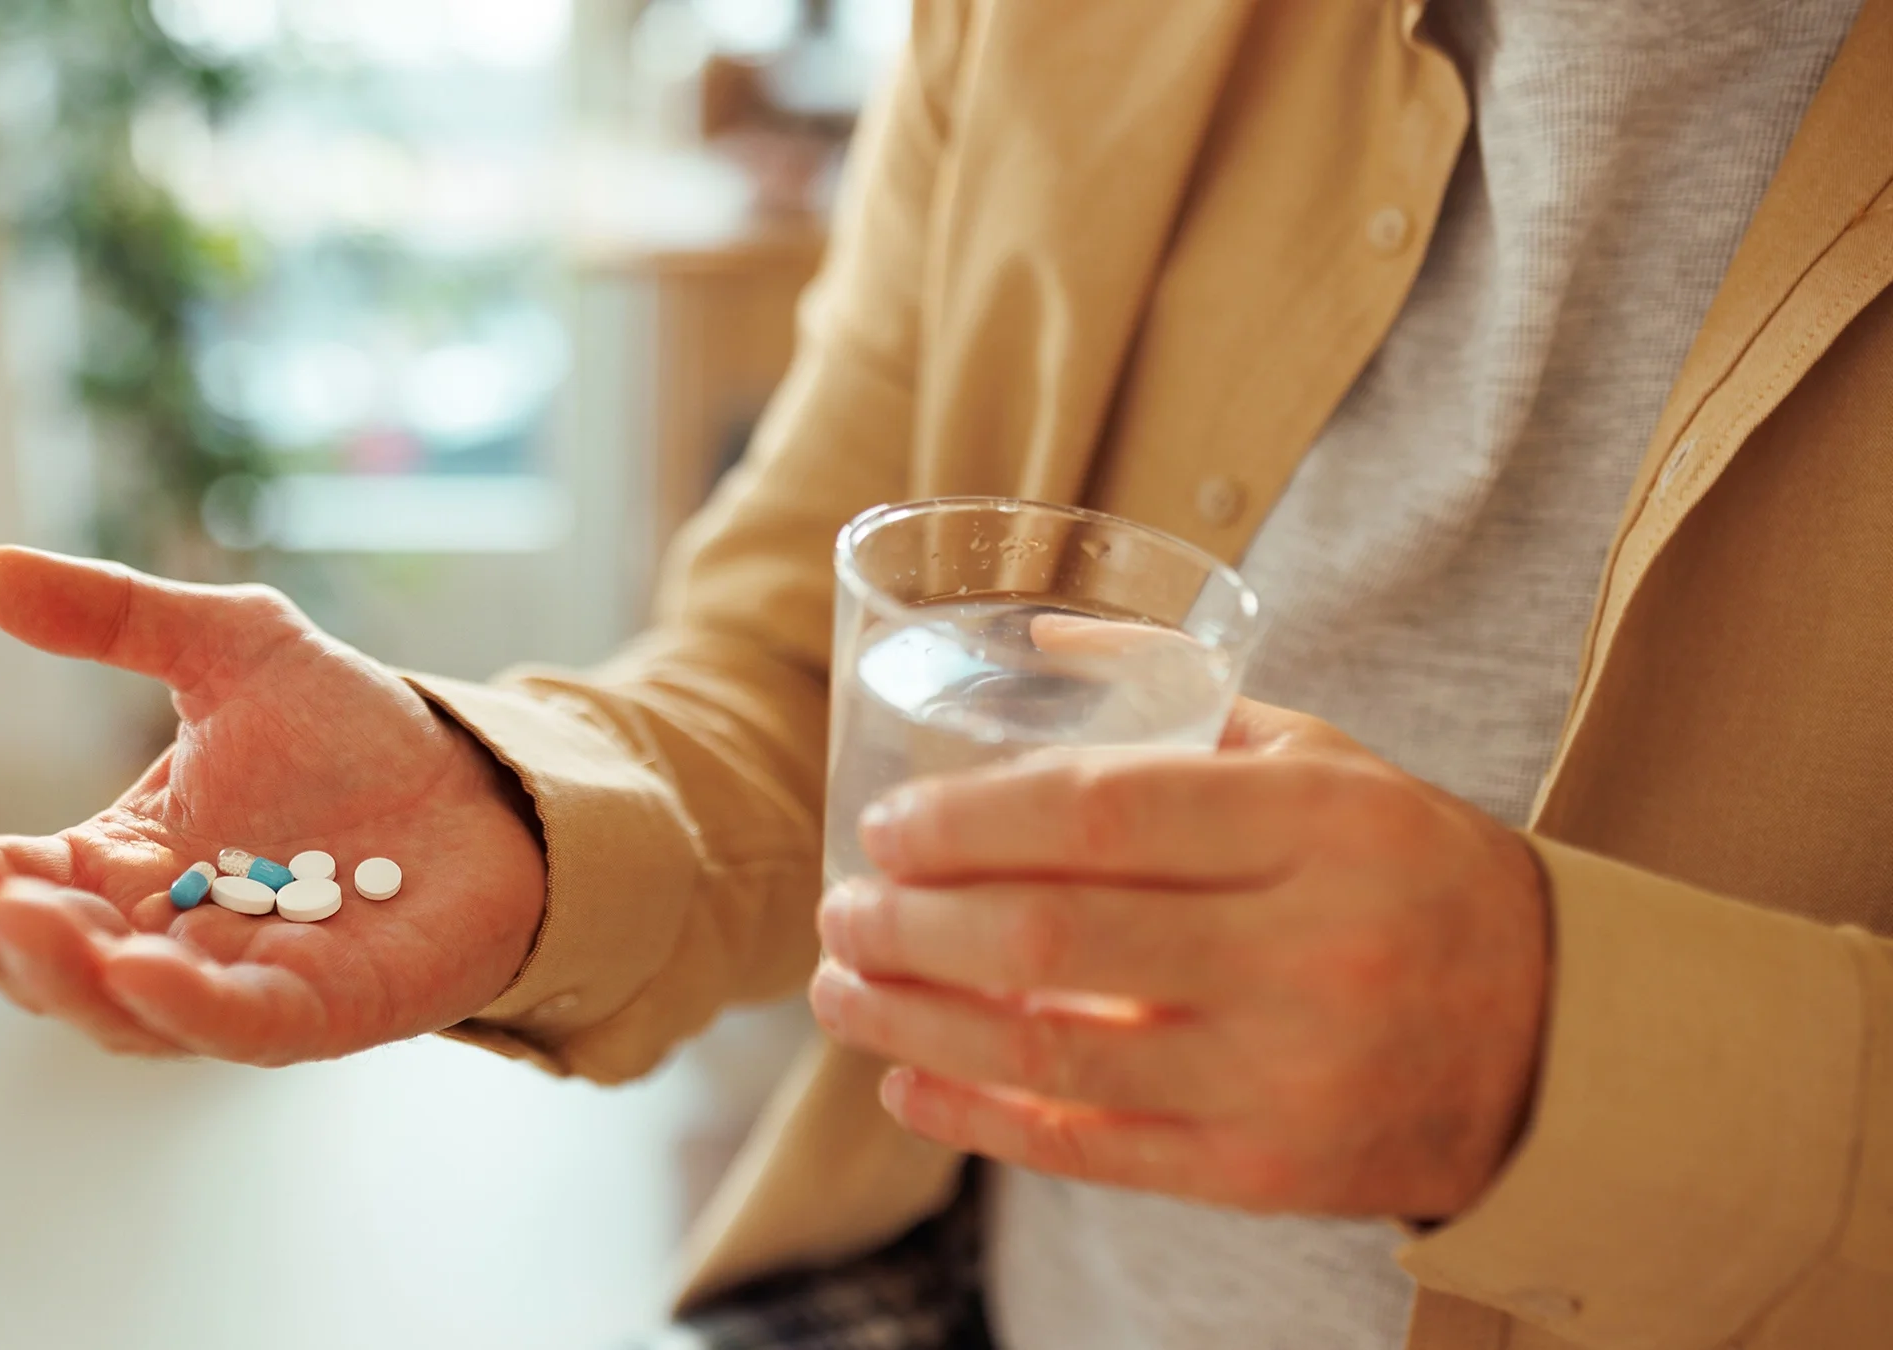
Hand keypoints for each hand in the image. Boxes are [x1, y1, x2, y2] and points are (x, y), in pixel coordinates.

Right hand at [0, 547, 545, 1064]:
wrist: (486, 784)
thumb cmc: (351, 732)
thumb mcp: (230, 646)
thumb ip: (117, 615)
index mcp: (120, 868)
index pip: (7, 881)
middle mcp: (162, 939)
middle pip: (43, 960)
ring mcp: (238, 983)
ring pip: (123, 1009)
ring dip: (65, 970)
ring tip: (22, 912)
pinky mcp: (323, 1009)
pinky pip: (240, 1027)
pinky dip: (188, 1007)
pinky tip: (143, 971)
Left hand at [809, 695, 1550, 1219]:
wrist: (1556, 1042)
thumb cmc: (1405, 873)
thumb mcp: (1326, 760)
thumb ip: (1182, 703)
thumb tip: (1036, 641)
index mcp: (1320, 825)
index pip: (1100, 812)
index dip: (966, 821)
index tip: (886, 826)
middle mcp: (1306, 949)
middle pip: (1050, 933)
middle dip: (911, 921)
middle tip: (841, 906)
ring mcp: (1286, 1074)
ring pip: (1049, 1050)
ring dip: (912, 1021)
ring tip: (841, 990)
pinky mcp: (1266, 1173)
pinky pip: (1091, 1148)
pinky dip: (978, 1118)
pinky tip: (904, 1085)